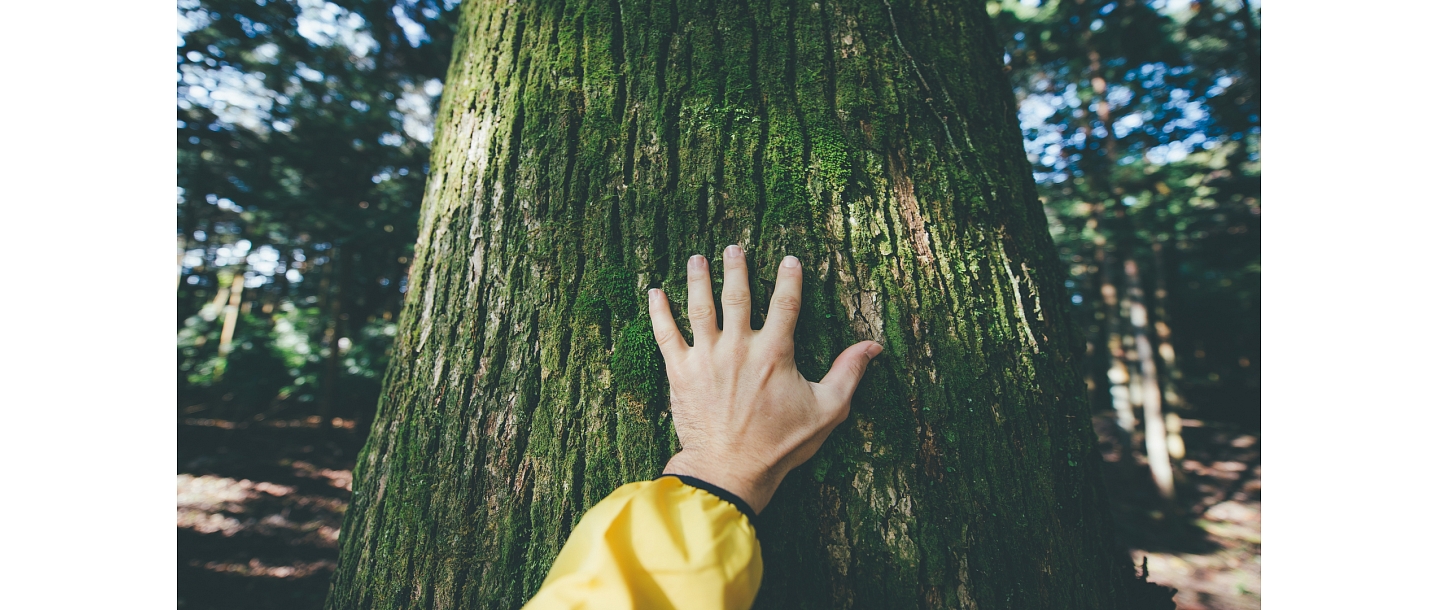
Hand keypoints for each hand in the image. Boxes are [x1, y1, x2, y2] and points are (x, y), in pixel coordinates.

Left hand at [648, 245, 882, 513]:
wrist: (730, 470)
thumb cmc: (780, 444)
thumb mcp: (827, 411)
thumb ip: (848, 373)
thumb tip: (873, 346)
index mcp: (774, 352)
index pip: (785, 304)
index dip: (790, 279)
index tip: (790, 259)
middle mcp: (739, 347)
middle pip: (737, 296)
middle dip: (736, 268)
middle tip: (734, 247)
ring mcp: (706, 358)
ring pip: (700, 307)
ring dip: (698, 279)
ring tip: (697, 258)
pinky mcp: (681, 373)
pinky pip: (666, 335)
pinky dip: (659, 312)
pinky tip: (653, 292)